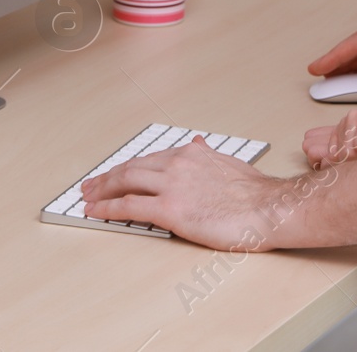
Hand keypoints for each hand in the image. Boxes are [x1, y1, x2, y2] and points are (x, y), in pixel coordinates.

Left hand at [80, 136, 298, 250]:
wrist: (267, 208)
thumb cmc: (255, 194)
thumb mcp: (229, 163)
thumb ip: (208, 156)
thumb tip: (197, 144)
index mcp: (191, 154)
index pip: (150, 159)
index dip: (129, 167)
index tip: (117, 174)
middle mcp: (177, 164)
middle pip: (131, 167)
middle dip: (107, 177)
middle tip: (91, 185)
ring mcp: (172, 185)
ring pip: (125, 182)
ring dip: (102, 190)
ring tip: (88, 197)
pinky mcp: (170, 209)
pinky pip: (129, 207)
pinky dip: (108, 208)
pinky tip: (96, 211)